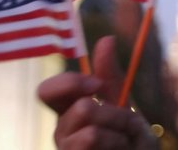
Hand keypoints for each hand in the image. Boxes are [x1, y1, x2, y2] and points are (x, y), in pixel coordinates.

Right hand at [38, 36, 157, 148]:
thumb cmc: (131, 140)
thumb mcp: (125, 104)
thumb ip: (111, 76)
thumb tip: (106, 39)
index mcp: (68, 112)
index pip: (47, 91)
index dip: (70, 82)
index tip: (97, 85)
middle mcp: (62, 133)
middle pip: (80, 109)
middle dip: (114, 113)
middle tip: (127, 123)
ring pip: (92, 130)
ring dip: (121, 133)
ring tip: (127, 143)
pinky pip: (94, 142)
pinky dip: (118, 145)